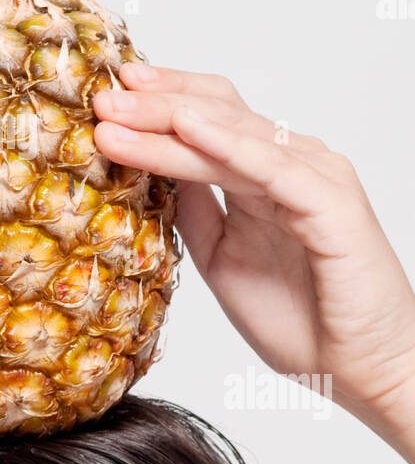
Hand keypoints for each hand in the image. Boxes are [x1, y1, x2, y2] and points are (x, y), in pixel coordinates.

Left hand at [94, 63, 414, 463]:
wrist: (361, 370)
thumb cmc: (303, 319)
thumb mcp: (221, 257)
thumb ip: (193, 211)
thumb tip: (149, 172)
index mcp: (265, 173)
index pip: (207, 116)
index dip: (158, 102)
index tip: (105, 94)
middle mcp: (291, 162)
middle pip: (216, 112)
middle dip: (154, 102)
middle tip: (101, 93)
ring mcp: (314, 175)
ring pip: (233, 132)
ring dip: (170, 118)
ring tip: (119, 110)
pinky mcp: (331, 201)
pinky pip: (271, 166)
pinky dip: (227, 144)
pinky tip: (186, 127)